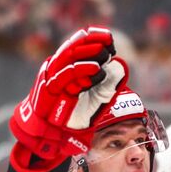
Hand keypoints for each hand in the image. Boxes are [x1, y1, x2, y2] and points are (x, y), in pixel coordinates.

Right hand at [9, 27, 117, 159]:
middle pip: (74, 45)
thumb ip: (109, 83)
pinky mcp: (49, 88)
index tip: (109, 38)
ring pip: (68, 55)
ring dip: (88, 51)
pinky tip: (96, 70)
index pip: (78, 43)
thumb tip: (121, 66)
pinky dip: (82, 69)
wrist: (54, 134)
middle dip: (93, 40)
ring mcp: (52, 76)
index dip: (93, 37)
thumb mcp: (97, 97)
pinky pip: (66, 74)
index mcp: (67, 65)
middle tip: (109, 42)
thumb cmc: (75, 115)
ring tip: (105, 53)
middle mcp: (58, 67)